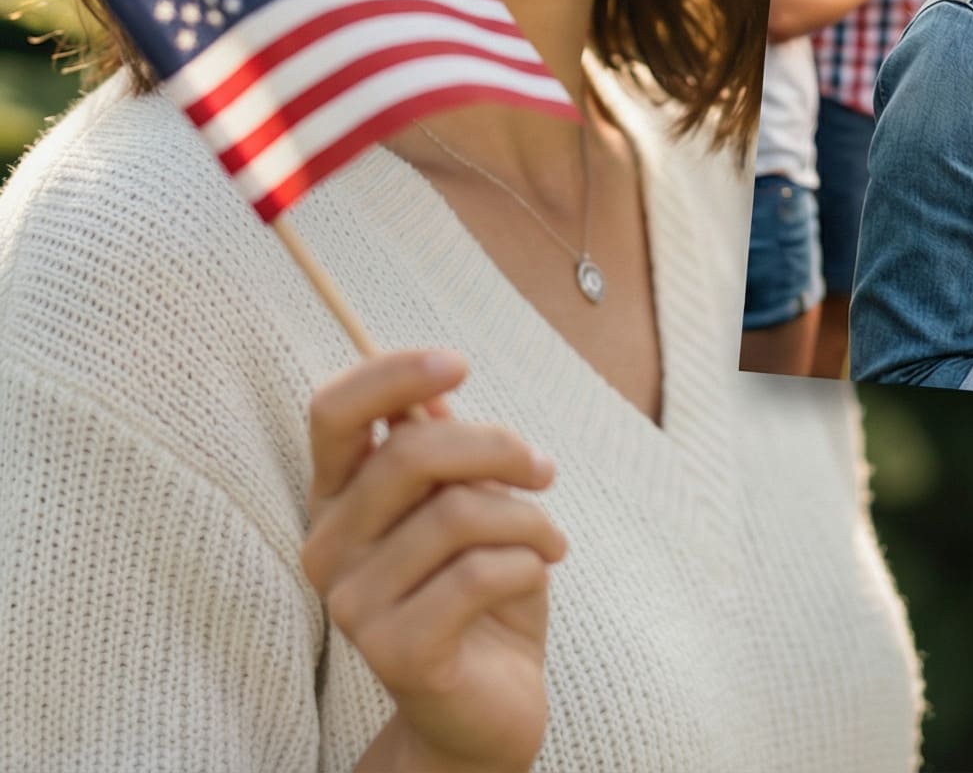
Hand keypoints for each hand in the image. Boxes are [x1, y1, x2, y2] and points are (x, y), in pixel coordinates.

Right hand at [302, 352, 564, 772]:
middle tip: (543, 470)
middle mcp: (327, 547)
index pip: (333, 412)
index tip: (460, 365)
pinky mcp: (393, 650)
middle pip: (413, 453)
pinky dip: (529, 562)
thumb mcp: (472, 506)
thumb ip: (448, 453)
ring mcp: (351, 603)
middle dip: (499, 447)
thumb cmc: (483, 591)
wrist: (489, 704)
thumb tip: (437, 396)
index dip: (394, 374)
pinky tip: (539, 574)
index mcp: (338, 499)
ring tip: (549, 540)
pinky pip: (480, 573)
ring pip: (458, 513)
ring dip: (529, 517)